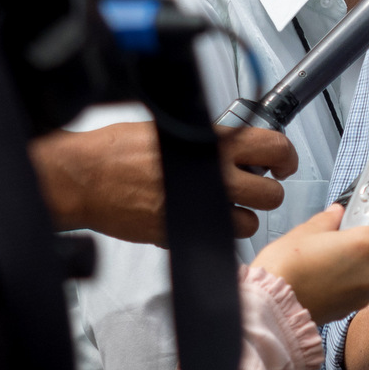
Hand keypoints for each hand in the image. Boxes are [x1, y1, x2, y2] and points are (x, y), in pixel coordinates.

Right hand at [30, 122, 297, 244]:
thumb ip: (210, 140)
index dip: (285, 157)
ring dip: (243, 216)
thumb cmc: (116, 150)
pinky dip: (215, 232)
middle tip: (256, 187)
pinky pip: (218, 238)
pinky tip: (200, 218)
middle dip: (267, 191)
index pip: (274, 147)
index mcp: (213, 145)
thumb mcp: (173, 131)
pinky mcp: (182, 234)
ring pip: (250, 223)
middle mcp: (213, 177)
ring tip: (225, 206)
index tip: (282, 162)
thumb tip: (235, 143)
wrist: (83, 178)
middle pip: (271, 194)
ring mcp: (199, 208)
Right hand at [252, 204, 368, 323]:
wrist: (270, 308)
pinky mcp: (351, 310)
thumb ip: (329, 219)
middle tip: (337, 241)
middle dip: (363, 245)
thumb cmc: (286, 266)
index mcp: (367, 244)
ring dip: (354, 266)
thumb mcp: (306, 231)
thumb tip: (338, 212)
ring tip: (324, 264)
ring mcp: (364, 294)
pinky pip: (356, 290)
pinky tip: (321, 281)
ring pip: (368, 272)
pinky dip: (345, 284)